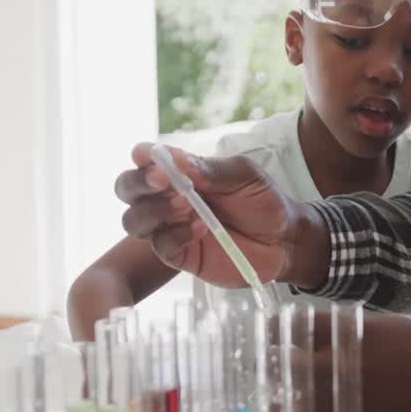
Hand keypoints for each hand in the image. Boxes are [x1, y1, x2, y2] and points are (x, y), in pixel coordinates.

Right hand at [113, 143, 329, 288]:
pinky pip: (160, 246)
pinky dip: (176, 235)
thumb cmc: (263, 201)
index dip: (141, 157)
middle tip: (163, 182)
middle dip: (138, 184)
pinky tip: (201, 229)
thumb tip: (180, 162)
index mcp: (181, 173)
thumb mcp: (245, 176)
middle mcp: (167, 198)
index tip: (147, 156)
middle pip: (126, 190)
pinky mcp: (179, 255)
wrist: (285, 240)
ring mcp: (170, 228)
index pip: (145, 161)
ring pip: (134, 221)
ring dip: (156, 211)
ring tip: (188, 206)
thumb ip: (213, 169)